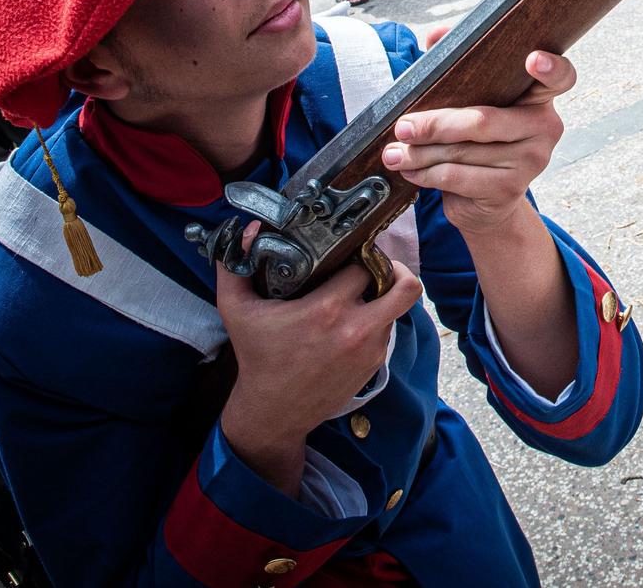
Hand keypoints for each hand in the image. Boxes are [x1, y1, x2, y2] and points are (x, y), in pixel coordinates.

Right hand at [217, 226, 420, 490]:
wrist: (273, 412)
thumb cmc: (256, 357)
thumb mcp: (236, 309)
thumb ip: (234, 266)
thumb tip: (247, 230)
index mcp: (327, 310)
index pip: (365, 265)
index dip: (360, 253)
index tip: (350, 252)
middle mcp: (356, 329)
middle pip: (407, 287)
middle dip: (396, 271)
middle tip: (375, 267)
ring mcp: (370, 350)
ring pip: (397, 309)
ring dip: (382, 299)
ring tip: (359, 296)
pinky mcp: (374, 366)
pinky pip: (387, 332)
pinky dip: (376, 322)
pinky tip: (352, 322)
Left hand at [383, 50, 572, 235]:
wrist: (487, 202)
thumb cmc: (477, 142)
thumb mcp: (469, 102)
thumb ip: (456, 65)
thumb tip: (436, 35)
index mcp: (539, 98)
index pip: (561, 78)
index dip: (551, 67)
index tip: (533, 58)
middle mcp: (544, 128)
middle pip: (483, 121)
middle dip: (435, 124)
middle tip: (403, 127)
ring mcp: (531, 161)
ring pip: (463, 152)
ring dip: (421, 152)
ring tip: (395, 152)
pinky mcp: (509, 189)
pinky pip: (458, 177)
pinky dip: (426, 174)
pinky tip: (410, 170)